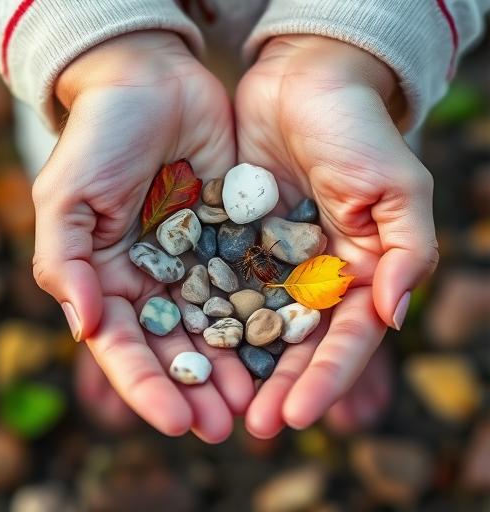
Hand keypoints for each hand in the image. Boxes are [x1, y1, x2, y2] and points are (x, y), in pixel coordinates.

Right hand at [32, 31, 253, 441]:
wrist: (152, 83)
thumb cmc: (101, 137)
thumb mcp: (67, 198)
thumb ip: (64, 263)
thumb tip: (86, 328)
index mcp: (112, 280)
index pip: (128, 347)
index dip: (148, 387)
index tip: (175, 421)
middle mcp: (157, 281)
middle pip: (178, 348)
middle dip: (199, 389)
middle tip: (225, 426)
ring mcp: (199, 262)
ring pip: (219, 327)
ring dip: (235, 367)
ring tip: (255, 402)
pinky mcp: (236, 239)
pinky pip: (252, 285)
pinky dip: (264, 318)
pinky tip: (283, 346)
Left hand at [236, 35, 437, 436]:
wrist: (304, 82)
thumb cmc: (357, 131)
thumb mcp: (397, 186)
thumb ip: (407, 251)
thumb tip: (393, 315)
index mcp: (358, 273)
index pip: (344, 339)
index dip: (325, 379)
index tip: (298, 415)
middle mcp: (313, 277)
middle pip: (296, 345)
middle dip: (278, 386)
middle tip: (255, 427)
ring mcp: (270, 262)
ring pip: (254, 325)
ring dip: (239, 366)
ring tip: (217, 403)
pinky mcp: (232, 241)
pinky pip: (218, 285)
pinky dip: (208, 318)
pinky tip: (191, 348)